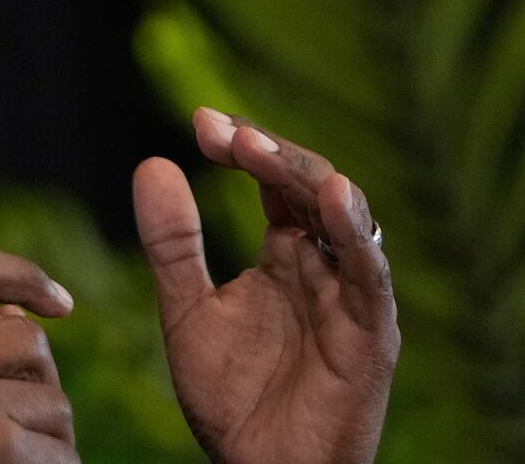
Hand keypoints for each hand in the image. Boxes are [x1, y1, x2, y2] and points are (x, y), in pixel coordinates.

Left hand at [133, 109, 399, 463]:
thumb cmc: (234, 400)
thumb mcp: (186, 312)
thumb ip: (173, 244)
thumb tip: (152, 163)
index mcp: (285, 253)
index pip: (273, 180)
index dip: (244, 146)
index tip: (201, 123)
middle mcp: (323, 264)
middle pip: (309, 185)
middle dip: (267, 153)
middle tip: (222, 134)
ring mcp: (351, 295)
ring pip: (346, 216)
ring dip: (304, 178)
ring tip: (258, 150)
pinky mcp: (372, 333)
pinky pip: (370, 275)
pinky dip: (354, 235)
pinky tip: (332, 198)